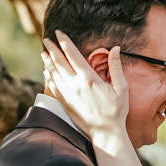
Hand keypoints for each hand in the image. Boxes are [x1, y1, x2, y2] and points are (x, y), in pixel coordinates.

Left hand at [41, 32, 130, 153]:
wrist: (106, 133)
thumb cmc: (116, 111)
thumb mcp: (122, 88)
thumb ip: (116, 67)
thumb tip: (115, 48)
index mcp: (89, 79)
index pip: (73, 54)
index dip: (65, 42)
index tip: (59, 33)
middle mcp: (75, 85)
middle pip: (59, 62)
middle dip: (52, 49)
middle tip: (46, 39)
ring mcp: (69, 95)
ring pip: (54, 74)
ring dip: (48, 62)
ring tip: (43, 52)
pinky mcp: (65, 104)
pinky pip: (53, 87)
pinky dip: (48, 77)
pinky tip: (46, 72)